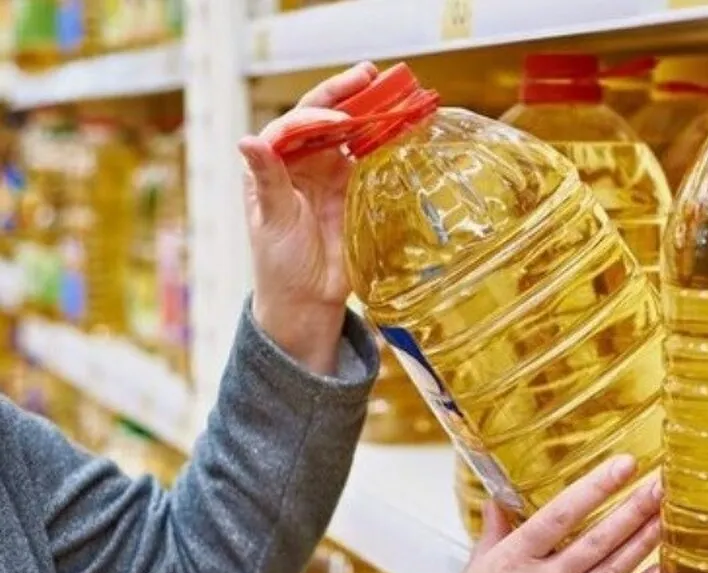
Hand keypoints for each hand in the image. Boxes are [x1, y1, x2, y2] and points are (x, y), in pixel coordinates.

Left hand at [238, 62, 378, 374]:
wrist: (308, 300)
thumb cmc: (279, 263)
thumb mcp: (271, 220)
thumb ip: (267, 178)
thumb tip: (247, 139)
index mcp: (273, 164)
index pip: (295, 123)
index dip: (317, 114)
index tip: (340, 119)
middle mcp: (301, 162)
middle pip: (324, 117)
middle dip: (346, 94)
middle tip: (371, 75)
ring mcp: (329, 175)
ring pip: (349, 133)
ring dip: (369, 112)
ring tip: (392, 94)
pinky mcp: (353, 191)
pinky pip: (369, 159)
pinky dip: (383, 142)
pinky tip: (399, 129)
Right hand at [428, 455, 661, 572]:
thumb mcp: (473, 571)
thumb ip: (494, 534)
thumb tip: (498, 503)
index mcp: (513, 559)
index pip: (560, 514)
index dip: (594, 488)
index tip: (622, 467)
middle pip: (595, 541)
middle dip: (631, 511)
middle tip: (660, 487)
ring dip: (640, 544)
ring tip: (664, 518)